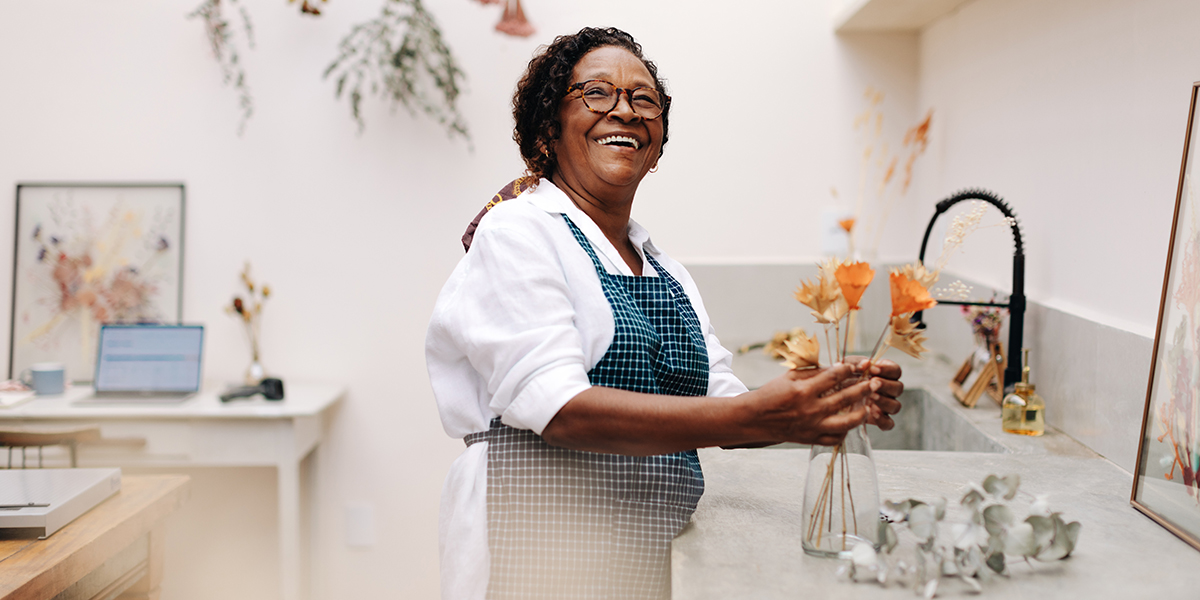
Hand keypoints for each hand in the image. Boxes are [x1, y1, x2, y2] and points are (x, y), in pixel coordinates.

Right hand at [748, 363, 872, 445]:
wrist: (755, 418)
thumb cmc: (772, 394)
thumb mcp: (789, 377)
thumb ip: (813, 372)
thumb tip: (837, 368)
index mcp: (803, 390)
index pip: (833, 377)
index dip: (848, 369)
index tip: (857, 366)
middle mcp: (810, 409)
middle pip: (844, 398)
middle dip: (863, 388)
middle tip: (874, 382)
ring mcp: (812, 426)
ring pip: (845, 422)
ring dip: (861, 413)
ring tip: (868, 406)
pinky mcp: (811, 439)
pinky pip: (836, 438)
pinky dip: (846, 431)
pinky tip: (850, 422)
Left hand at [843, 356, 903, 430]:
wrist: (832, 398)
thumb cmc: (843, 378)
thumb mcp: (847, 367)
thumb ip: (856, 363)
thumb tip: (866, 363)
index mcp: (884, 375)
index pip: (896, 370)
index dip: (887, 369)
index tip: (873, 368)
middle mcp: (888, 391)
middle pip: (898, 388)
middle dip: (886, 384)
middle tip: (873, 382)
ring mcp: (885, 406)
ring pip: (896, 405)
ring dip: (885, 400)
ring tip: (871, 397)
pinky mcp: (880, 420)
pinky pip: (889, 423)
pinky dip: (883, 420)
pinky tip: (873, 413)